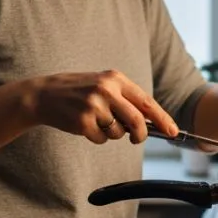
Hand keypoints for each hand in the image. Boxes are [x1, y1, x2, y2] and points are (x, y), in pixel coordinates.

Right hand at [28, 70, 178, 143]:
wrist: (44, 94)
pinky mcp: (82, 121)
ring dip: (112, 134)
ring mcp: (93, 105)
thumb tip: (151, 121)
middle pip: (137, 120)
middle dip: (140, 134)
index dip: (163, 118)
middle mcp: (106, 89)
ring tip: (98, 122)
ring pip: (118, 132)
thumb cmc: (78, 92)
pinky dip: (97, 138)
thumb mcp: (103, 85)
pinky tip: (84, 125)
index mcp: (115, 78)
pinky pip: (101, 139)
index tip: (174, 131)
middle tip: (135, 139)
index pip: (146, 101)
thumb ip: (126, 99)